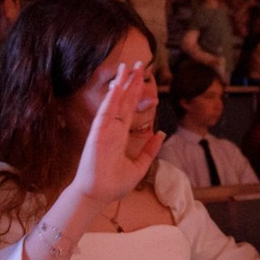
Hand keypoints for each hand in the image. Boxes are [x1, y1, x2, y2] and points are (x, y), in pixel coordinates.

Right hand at [68, 61, 162, 208]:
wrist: (98, 195)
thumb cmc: (114, 184)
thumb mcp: (140, 166)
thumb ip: (150, 150)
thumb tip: (161, 133)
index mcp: (121, 135)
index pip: (130, 108)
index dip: (136, 92)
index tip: (143, 77)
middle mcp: (113, 128)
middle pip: (124, 100)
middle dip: (131, 81)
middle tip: (139, 64)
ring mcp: (105, 129)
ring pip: (114, 102)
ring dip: (121, 84)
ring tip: (128, 66)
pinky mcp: (98, 133)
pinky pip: (105, 112)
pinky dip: (111, 98)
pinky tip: (117, 85)